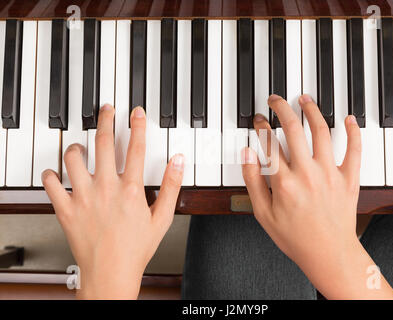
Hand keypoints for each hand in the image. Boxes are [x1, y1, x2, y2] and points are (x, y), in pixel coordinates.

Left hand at [42, 105, 183, 298]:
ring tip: (81, 144)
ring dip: (77, 146)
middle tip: (106, 109)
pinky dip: (51, 174)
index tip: (136, 113)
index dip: (137, 125)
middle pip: (105, 142)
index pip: (137, 148)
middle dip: (106, 119)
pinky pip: (51, 183)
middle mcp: (106, 187)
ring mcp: (84, 196)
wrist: (110, 273)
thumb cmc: (135, 249)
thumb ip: (172, 187)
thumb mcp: (162, 219)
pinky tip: (57, 172)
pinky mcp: (66, 209)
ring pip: (73, 157)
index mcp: (131, 189)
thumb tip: (179, 162)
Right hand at [242, 94, 392, 299]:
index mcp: (284, 182)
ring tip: (304, 99)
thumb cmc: (295, 237)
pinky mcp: (348, 178)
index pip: (269, 143)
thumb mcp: (263, 214)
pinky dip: (353, 132)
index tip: (259, 120)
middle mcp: (307, 173)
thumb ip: (253, 181)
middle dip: (282, 108)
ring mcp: (330, 173)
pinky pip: (354, 150)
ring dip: (312, 110)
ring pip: (322, 131)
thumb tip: (247, 154)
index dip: (262, 126)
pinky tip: (349, 118)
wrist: (329, 254)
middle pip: (293, 128)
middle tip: (276, 99)